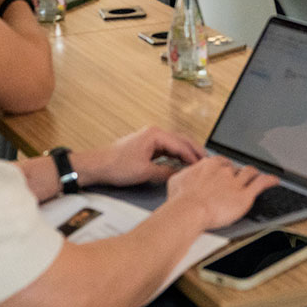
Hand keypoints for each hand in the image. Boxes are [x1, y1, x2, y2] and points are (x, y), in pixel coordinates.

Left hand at [78, 127, 204, 187]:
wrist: (98, 165)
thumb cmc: (117, 165)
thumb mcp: (144, 172)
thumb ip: (165, 172)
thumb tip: (180, 174)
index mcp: (155, 134)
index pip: (181, 144)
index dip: (193, 156)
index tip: (204, 165)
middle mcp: (154, 133)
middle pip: (181, 140)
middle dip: (194, 150)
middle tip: (208, 160)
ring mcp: (151, 138)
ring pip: (175, 143)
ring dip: (186, 152)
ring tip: (198, 162)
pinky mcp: (147, 145)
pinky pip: (167, 148)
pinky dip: (177, 154)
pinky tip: (182, 163)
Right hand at [164, 155, 278, 230]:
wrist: (189, 211)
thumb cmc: (181, 200)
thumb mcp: (176, 181)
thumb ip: (184, 175)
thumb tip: (183, 175)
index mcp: (209, 165)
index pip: (221, 162)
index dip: (224, 168)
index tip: (224, 172)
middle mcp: (224, 170)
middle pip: (235, 168)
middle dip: (237, 173)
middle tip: (237, 179)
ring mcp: (235, 182)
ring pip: (249, 173)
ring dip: (253, 174)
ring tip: (257, 175)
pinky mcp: (245, 196)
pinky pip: (261, 184)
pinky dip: (269, 181)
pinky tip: (274, 181)